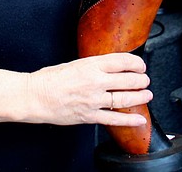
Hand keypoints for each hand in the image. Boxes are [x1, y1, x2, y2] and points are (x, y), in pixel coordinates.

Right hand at [26, 52, 151, 126]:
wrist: (35, 96)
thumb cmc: (49, 79)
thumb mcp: (74, 64)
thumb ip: (93, 66)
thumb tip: (109, 67)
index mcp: (90, 65)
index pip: (122, 61)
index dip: (136, 63)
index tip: (140, 65)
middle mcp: (95, 81)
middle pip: (127, 80)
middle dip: (141, 80)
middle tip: (145, 80)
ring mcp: (93, 100)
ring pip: (124, 99)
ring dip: (140, 97)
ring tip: (147, 95)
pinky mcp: (89, 115)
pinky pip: (113, 119)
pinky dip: (129, 120)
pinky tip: (139, 119)